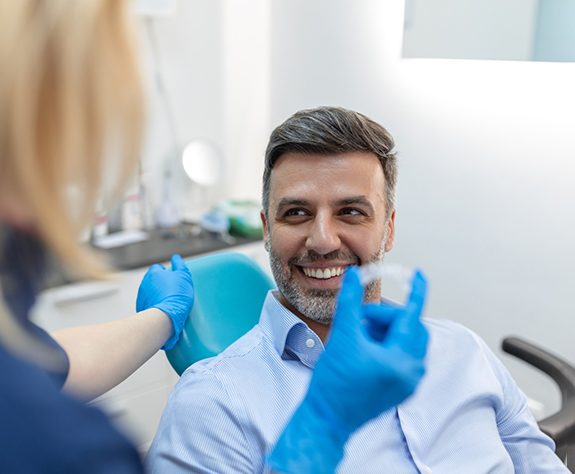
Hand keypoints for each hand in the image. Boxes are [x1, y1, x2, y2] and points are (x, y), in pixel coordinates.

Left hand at [136, 254, 193, 349]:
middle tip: (172, 290)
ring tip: (169, 301)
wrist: (165, 316)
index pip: (158, 268)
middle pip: (153, 280)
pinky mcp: (141, 308)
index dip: (166, 272)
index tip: (173, 278)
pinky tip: (163, 309)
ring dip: (157, 294)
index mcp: (154, 273)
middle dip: (160, 283)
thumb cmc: (176, 295)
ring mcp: (141, 296)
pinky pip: (148, 303)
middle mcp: (145, 283)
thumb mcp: (183, 276)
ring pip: (150, 292)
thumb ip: (180, 265)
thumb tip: (176, 257)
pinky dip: (154, 304)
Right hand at [268, 266, 427, 472]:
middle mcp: (411, 373)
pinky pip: (401, 356)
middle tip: (362, 319)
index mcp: (401, 360)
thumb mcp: (342, 337)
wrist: (326, 418)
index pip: (413, 316)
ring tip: (359, 336)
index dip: (417, 291)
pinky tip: (363, 348)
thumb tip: (354, 277)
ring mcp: (407, 383)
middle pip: (410, 329)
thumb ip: (351, 303)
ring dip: (385, 331)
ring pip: (405, 341)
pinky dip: (386, 344)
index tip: (419, 274)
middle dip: (387, 317)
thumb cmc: (333, 383)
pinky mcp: (400, 389)